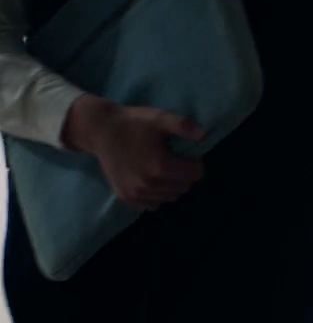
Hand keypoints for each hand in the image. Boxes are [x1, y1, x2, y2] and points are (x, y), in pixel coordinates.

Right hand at [61, 94, 205, 210]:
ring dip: (171, 186)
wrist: (99, 129)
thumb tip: (204, 136)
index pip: (195, 174)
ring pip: (169, 197)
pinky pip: (152, 204)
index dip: (194, 163)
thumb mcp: (159, 118)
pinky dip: (156, 195)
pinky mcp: (126, 197)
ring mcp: (136, 193)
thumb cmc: (132, 122)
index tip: (186, 155)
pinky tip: (150, 180)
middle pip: (184, 187)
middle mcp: (149, 185)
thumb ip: (183, 126)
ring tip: (161, 169)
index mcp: (161, 167)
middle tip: (174, 161)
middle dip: (184, 175)